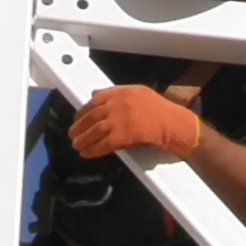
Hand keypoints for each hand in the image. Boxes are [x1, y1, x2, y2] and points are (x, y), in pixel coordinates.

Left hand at [70, 86, 200, 160]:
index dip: (83, 110)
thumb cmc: (159, 109)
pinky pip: (104, 144)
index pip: (95, 100)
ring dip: (83, 139)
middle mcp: (119, 104)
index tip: (76, 117)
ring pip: (95, 130)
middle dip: (80, 126)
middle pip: (92, 115)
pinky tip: (87, 153)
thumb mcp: (137, 92)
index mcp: (122, 92)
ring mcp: (121, 120)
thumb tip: (94, 93)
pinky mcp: (124, 135)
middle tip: (72, 134)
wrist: (173, 123)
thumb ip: (115, 92)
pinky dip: (94, 150)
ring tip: (76, 145)